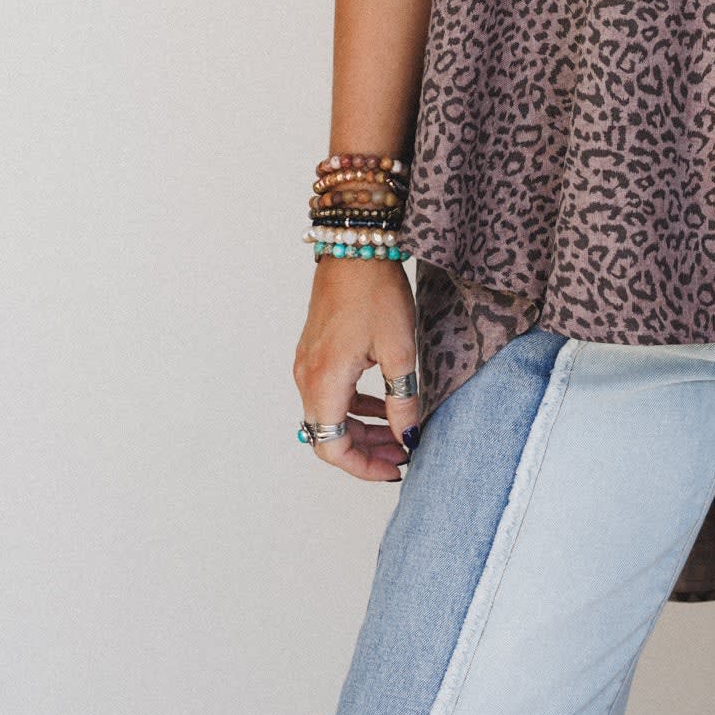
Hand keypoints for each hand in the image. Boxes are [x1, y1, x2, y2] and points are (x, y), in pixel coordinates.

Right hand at [292, 256, 422, 481]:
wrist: (355, 247)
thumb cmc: (376, 292)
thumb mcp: (399, 350)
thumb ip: (402, 400)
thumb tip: (408, 437)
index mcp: (324, 381)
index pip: (332, 447)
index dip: (363, 467)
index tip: (394, 468)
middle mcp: (307, 376)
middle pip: (329, 434)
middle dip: (366, 451)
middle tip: (402, 455)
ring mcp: (307, 363)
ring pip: (330, 415)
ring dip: (361, 430)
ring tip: (398, 434)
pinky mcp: (315, 351)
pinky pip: (330, 393)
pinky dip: (355, 407)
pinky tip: (384, 405)